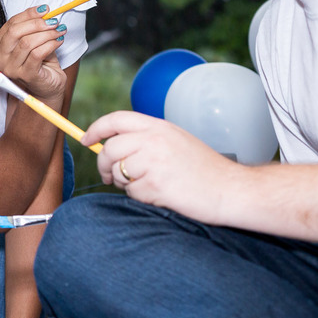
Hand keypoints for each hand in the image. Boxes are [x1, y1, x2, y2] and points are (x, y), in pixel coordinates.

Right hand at [0, 6, 66, 106]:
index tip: (45, 10)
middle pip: (14, 33)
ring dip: (47, 34)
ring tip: (59, 30)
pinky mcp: (26, 75)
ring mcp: (11, 69)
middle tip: (53, 21)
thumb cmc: (39, 64)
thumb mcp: (32, 42)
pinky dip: (51, 44)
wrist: (46, 88)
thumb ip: (32, 28)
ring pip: (27, 43)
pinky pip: (37, 54)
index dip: (28, 15)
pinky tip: (59, 41)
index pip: (10, 25)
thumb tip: (45, 12)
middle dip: (36, 23)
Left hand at [83, 110, 241, 224]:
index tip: (86, 140)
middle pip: (110, 149)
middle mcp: (154, 140)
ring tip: (147, 185)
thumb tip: (109, 146)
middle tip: (109, 177)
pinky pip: (131, 192)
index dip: (96, 129)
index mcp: (158, 126)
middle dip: (104, 165)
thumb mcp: (175, 141)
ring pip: (118, 172)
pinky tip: (160, 194)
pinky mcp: (155, 184)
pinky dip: (140, 197)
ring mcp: (154, 162)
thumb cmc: (203, 169)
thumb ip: (145, 139)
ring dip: (124, 182)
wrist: (231, 190)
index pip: (116, 120)